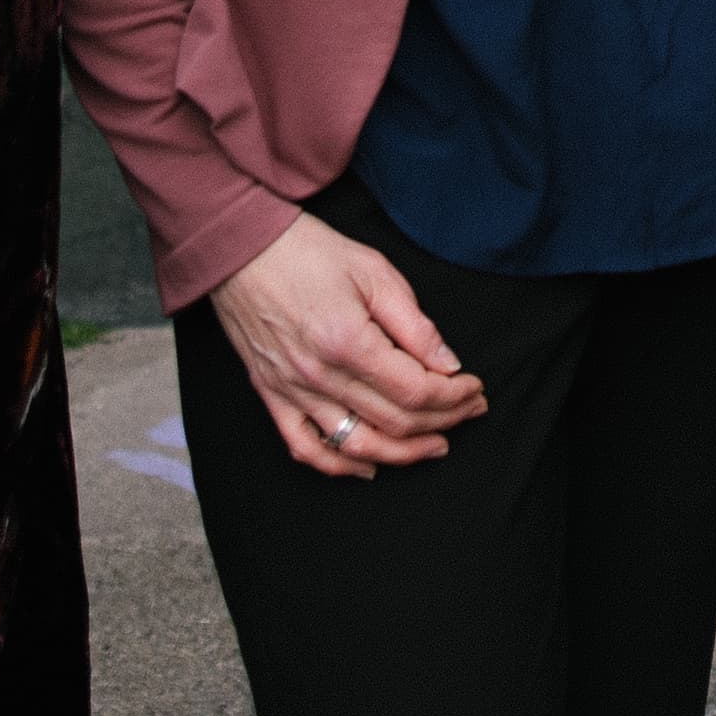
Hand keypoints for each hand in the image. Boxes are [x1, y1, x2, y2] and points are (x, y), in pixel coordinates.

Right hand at [206, 210, 488, 476]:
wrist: (240, 249)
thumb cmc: (307, 251)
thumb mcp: (373, 271)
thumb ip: (414, 324)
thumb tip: (447, 364)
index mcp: (349, 341)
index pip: (415, 390)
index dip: (454, 396)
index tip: (475, 388)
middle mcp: (320, 376)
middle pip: (394, 421)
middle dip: (443, 421)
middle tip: (469, 411)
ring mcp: (292, 391)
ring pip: (357, 445)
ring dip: (403, 453)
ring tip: (435, 446)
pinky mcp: (272, 396)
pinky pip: (307, 447)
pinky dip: (340, 465)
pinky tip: (368, 466)